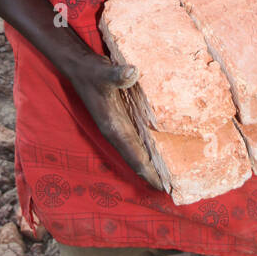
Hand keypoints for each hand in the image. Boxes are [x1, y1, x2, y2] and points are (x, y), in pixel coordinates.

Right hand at [59, 48, 163, 191]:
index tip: (165, 188)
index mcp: (113, 128)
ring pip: (139, 152)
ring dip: (153, 164)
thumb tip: (132, 72)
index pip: (134, 156)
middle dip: (155, 175)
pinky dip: (150, 149)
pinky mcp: (123, 119)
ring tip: (174, 176)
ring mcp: (119, 127)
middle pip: (138, 160)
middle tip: (177, 188)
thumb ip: (117, 75)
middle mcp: (117, 132)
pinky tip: (164, 150)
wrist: (79, 67)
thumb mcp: (103, 73)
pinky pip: (139, 140)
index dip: (149, 172)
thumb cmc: (91, 72)